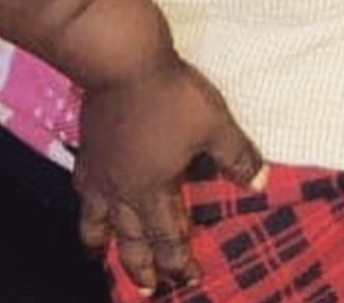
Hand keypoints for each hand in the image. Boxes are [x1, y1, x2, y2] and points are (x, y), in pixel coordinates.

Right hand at [73, 55, 266, 291]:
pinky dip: (86, 201)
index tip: (189, 280)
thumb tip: (261, 183)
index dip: (180, 260)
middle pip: (130, 236)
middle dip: (140, 265)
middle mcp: (122, 188)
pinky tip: (87, 196)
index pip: (168, 236)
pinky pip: (82, 186)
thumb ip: (237, 156)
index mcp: (154, 189)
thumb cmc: (171, 95)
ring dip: (100, 241)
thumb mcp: (215, 124)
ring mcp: (100, 169)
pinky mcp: (87, 147)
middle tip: (145, 290)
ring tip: (98, 255)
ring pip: (96, 218)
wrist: (123, 63)